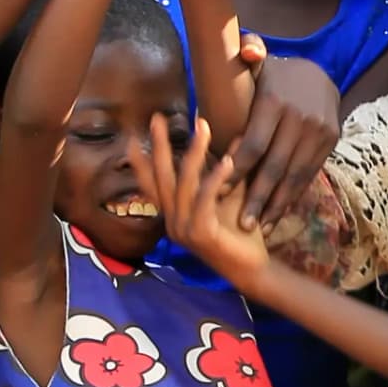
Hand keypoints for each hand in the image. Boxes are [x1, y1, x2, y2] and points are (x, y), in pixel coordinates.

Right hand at [128, 108, 263, 283]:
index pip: (153, 182)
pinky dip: (215, 179)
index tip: (134, 135)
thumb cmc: (241, 233)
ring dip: (195, 152)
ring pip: (185, 183)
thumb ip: (231, 168)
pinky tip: (227, 161)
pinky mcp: (200, 234)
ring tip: (203, 126)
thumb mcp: (233, 194)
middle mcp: (172, 221)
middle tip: (156, 117)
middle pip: (162, 176)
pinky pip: (205, 200)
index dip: (142, 160)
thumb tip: (238, 135)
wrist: (253, 268)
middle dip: (160, 144)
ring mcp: (183, 229)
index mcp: (174, 213)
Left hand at [224, 47, 340, 231]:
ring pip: (295, 175)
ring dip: (277, 205)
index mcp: (276, 101)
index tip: (218, 192)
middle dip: (257, 197)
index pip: (253, 143)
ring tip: (258, 228)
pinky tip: (278, 215)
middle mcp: (301, 118)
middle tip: (240, 225)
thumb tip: (246, 50)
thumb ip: (248, 53)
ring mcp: (319, 132)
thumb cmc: (274, 76)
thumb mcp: (261, 63)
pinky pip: (309, 174)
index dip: (236, 170)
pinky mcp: (330, 142)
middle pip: (275, 166)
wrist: (320, 75)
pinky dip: (293, 197)